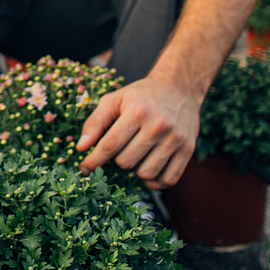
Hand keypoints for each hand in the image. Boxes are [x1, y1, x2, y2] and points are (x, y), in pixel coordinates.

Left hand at [76, 76, 200, 188]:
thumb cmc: (141, 95)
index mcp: (138, 111)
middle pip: (126, 162)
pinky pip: (168, 179)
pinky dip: (155, 182)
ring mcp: (175, 139)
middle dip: (117, 160)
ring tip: (135, 156)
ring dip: (135, 171)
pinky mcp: (188, 149)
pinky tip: (148, 169)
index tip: (84, 168)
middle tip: (120, 150)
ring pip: (146, 173)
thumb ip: (95, 122)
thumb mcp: (114, 99)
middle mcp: (158, 125)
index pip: (110, 145)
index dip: (94, 160)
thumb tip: (81, 147)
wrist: (179, 88)